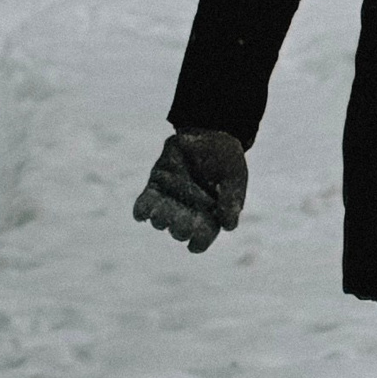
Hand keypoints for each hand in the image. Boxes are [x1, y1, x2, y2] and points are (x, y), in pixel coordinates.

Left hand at [133, 128, 247, 252]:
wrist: (208, 133)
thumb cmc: (226, 158)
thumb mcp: (234, 176)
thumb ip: (232, 199)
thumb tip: (229, 226)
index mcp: (210, 215)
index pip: (202, 238)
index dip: (197, 243)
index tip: (193, 243)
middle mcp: (189, 211)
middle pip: (179, 231)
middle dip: (178, 228)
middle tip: (182, 219)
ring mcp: (170, 200)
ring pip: (160, 221)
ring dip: (161, 219)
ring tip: (164, 210)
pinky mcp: (156, 187)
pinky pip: (144, 206)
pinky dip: (141, 211)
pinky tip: (142, 213)